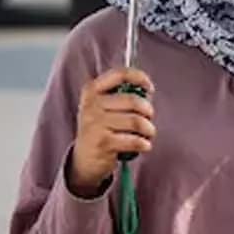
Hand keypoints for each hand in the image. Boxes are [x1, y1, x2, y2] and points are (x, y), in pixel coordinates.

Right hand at [69, 68, 155, 196]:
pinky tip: (144, 145)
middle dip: (148, 110)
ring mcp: (95, 124)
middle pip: (133, 100)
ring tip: (148, 133)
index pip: (119, 74)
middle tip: (149, 118)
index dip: (140, 78)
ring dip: (149, 129)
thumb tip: (147, 92)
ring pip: (136, 121)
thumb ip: (120, 95)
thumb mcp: (101, 107)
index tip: (149, 89)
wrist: (84, 159)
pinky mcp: (103, 143)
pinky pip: (134, 140)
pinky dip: (144, 143)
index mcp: (92, 91)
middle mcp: (91, 105)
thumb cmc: (99, 129)